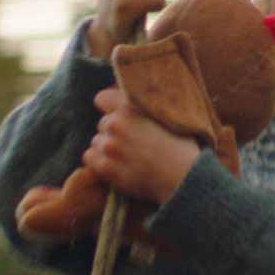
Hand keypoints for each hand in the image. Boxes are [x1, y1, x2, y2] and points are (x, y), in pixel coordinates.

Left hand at [83, 87, 199, 205]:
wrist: (184, 179)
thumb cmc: (181, 148)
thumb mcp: (167, 115)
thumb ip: (144, 104)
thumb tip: (125, 94)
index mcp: (130, 107)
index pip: (102, 99)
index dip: (111, 108)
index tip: (120, 117)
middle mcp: (116, 123)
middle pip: (103, 124)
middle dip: (114, 132)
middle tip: (133, 144)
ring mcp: (109, 146)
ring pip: (96, 142)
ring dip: (107, 149)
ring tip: (128, 158)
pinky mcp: (105, 167)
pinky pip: (90, 158)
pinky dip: (100, 163)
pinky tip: (118, 167)